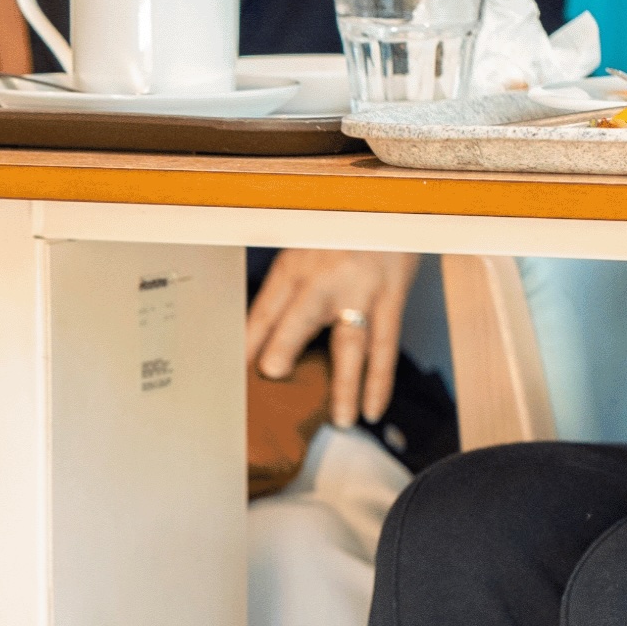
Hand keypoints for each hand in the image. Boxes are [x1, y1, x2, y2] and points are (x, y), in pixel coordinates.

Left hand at [246, 250, 416, 427]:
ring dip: (345, 384)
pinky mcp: (392, 297)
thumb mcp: (302, 252)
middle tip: (272, 374)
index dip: (248, 341)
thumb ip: (284, 294)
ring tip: (341, 420)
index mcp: (294, 265)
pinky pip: (386, 346)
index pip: (265, 308)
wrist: (389, 205)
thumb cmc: (339, 234)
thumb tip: (260, 344)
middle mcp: (326, 276)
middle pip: (302, 314)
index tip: (234, 373)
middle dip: (286, 344)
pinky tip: (373, 408)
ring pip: (351, 340)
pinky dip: (380, 381)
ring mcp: (362, 289)